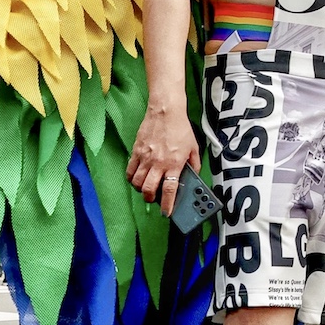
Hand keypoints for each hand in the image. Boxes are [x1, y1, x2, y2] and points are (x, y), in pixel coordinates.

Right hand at [126, 102, 201, 216]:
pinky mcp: (136, 152)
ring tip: (146, 189)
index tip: (167, 213)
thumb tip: (193, 176)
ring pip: (137, 183)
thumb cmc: (181, 128)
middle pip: (149, 189)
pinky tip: (137, 179)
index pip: (169, 189)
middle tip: (155, 200)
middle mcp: (158, 163)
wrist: (165, 112)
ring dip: (141, 190)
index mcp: (174, 163)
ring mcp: (145, 158)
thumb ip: (194, 164)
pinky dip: (132, 179)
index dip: (167, 204)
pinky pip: (130, 171)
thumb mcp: (194, 147)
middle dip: (151, 199)